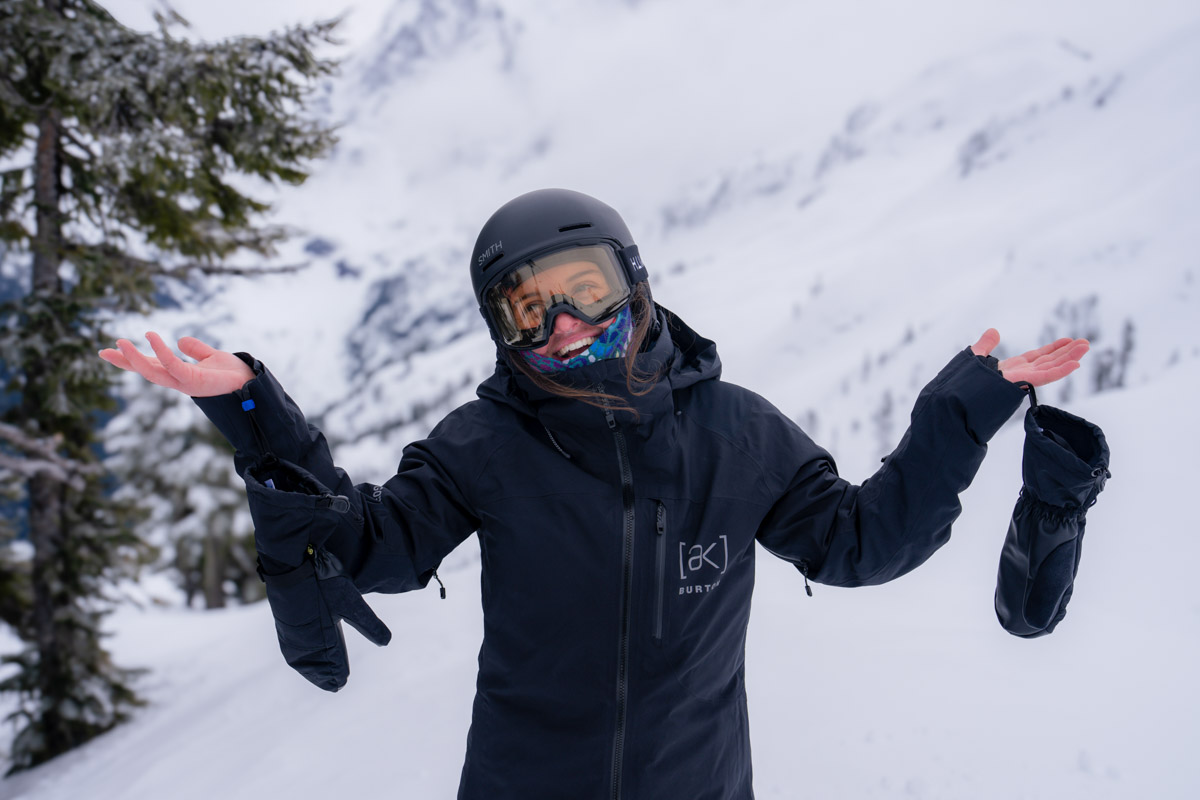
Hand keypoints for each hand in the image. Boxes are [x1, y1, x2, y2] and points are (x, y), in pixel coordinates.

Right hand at [98, 332, 255, 396]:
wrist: (252, 383)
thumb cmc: (234, 374)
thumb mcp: (211, 356)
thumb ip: (196, 349)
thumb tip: (181, 340)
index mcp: (179, 373)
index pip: (151, 365)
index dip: (132, 358)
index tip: (111, 350)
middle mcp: (178, 379)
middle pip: (145, 371)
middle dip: (124, 362)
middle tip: (102, 352)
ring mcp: (184, 382)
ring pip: (152, 372)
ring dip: (134, 358)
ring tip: (119, 343)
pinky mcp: (193, 380)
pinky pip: (172, 364)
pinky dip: (160, 351)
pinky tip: (150, 336)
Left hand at [970, 328, 1089, 387]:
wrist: (957, 398)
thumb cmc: (964, 382)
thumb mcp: (976, 356)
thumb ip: (985, 344)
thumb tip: (994, 331)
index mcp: (1012, 369)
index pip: (1037, 357)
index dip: (1053, 349)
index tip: (1067, 341)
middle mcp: (1020, 374)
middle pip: (1048, 361)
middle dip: (1066, 353)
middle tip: (1085, 343)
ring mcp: (1023, 379)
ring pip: (1051, 368)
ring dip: (1069, 358)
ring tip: (1086, 347)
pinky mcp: (1023, 383)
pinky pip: (1045, 377)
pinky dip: (1061, 371)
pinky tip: (1075, 364)